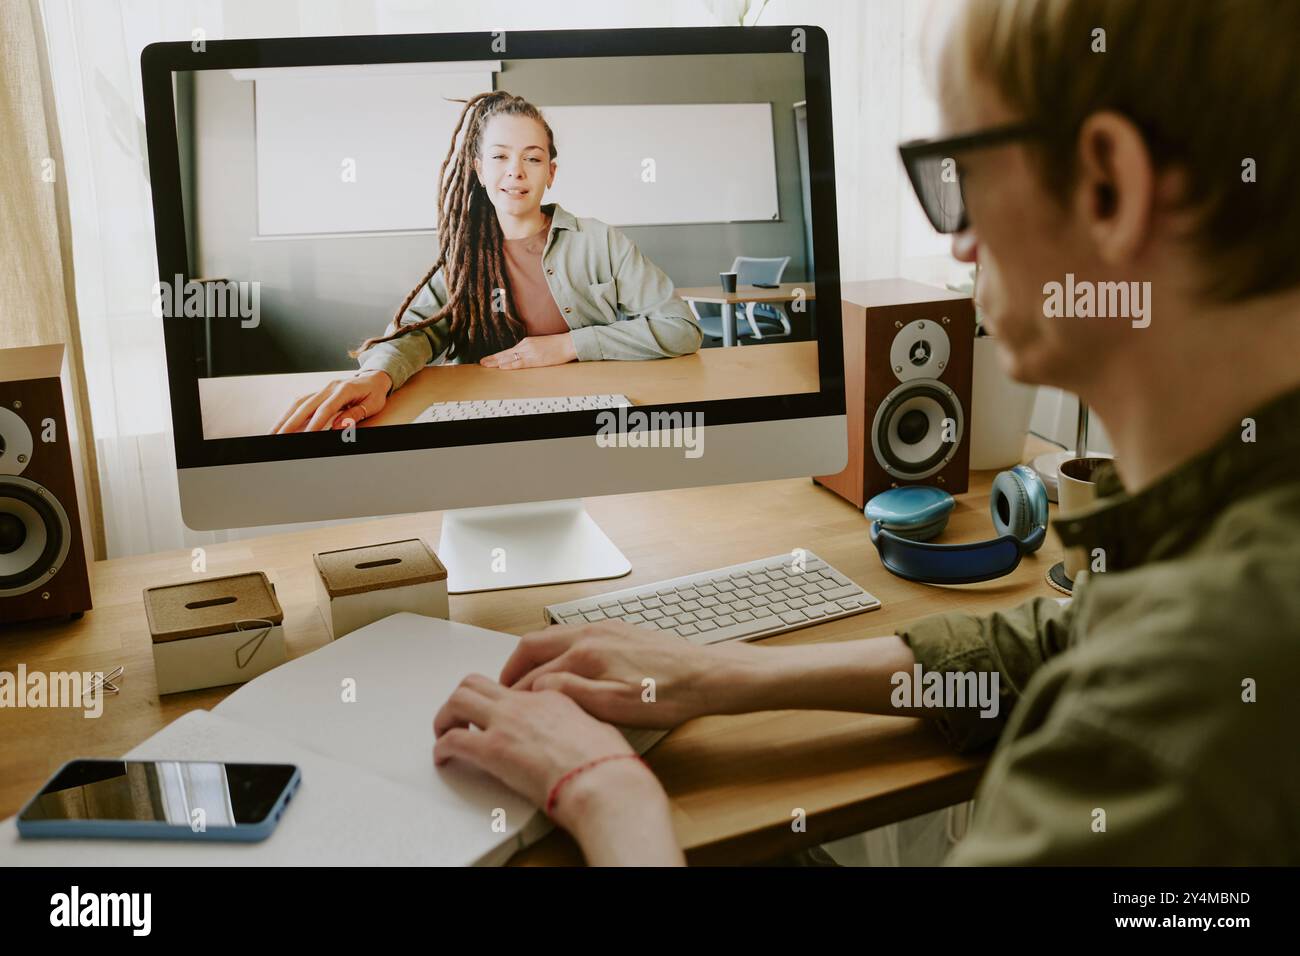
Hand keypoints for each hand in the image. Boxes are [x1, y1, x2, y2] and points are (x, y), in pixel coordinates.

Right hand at [271, 369, 391, 433]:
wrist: (374, 377)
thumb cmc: (374, 393)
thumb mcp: (372, 404)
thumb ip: (355, 415)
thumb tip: (339, 426)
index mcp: (344, 390)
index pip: (325, 410)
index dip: (315, 424)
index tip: (306, 436)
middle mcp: (330, 387)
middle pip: (306, 406)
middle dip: (291, 423)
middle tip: (279, 437)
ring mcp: (322, 389)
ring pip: (299, 403)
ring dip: (285, 418)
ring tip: (273, 433)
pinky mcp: (319, 392)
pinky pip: (301, 402)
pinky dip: (290, 413)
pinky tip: (281, 424)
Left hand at [433, 675, 649, 817]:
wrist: (602, 780)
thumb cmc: (608, 762)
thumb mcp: (600, 727)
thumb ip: (582, 723)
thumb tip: (583, 732)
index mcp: (553, 695)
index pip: (516, 686)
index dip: (501, 701)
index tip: (498, 714)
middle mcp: (525, 702)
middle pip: (479, 682)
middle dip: (463, 698)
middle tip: (459, 716)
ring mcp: (507, 722)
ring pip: (458, 699)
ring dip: (446, 716)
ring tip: (446, 732)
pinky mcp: (492, 749)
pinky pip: (453, 739)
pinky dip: (442, 748)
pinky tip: (444, 758)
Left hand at [480, 333, 576, 369]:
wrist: (568, 343)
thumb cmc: (557, 345)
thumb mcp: (540, 344)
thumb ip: (529, 349)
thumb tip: (521, 356)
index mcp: (526, 342)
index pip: (508, 351)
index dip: (497, 356)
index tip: (488, 359)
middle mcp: (525, 346)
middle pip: (505, 354)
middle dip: (492, 359)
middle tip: (481, 362)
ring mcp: (530, 352)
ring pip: (510, 358)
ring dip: (497, 362)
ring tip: (486, 365)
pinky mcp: (536, 359)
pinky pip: (520, 363)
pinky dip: (510, 365)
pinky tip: (502, 367)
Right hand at [500, 621, 744, 728]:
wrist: (707, 675)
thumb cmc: (668, 696)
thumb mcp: (615, 706)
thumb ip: (572, 693)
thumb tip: (539, 686)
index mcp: (586, 653)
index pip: (533, 671)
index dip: (515, 691)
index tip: (506, 706)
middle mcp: (591, 633)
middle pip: (535, 643)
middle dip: (514, 665)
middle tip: (505, 688)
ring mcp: (605, 628)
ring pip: (554, 636)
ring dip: (534, 656)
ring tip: (528, 679)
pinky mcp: (619, 630)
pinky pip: (573, 635)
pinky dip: (555, 650)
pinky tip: (562, 666)